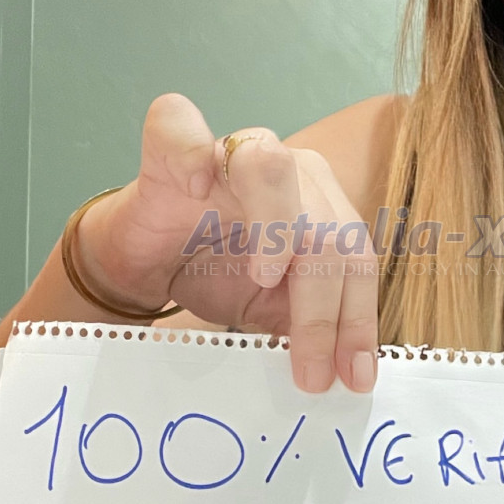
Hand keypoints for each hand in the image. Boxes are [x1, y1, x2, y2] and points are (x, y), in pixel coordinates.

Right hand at [74, 93, 379, 392]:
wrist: (146, 262)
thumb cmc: (215, 275)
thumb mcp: (272, 309)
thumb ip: (310, 323)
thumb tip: (351, 369)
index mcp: (324, 204)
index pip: (356, 256)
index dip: (357, 319)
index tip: (354, 377)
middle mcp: (290, 169)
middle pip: (323, 226)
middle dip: (323, 307)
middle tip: (311, 372)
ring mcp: (233, 150)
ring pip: (272, 168)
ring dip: (276, 225)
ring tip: (264, 278)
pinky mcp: (173, 144)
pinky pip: (183, 126)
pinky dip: (194, 153)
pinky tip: (197, 190)